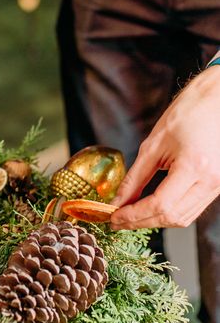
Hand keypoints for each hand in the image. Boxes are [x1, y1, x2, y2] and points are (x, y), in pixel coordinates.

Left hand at [110, 66, 219, 229]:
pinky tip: (150, 208)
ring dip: (155, 221)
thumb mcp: (153, 145)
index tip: (113, 217)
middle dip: (141, 222)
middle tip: (117, 220)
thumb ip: (135, 177)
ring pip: (183, 218)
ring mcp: (218, 186)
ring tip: (130, 216)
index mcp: (194, 167)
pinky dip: (169, 213)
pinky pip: (191, 209)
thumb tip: (118, 201)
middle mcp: (211, 181)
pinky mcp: (218, 186)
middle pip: (171, 217)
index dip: (133, 216)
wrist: (218, 101)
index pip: (160, 205)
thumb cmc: (187, 114)